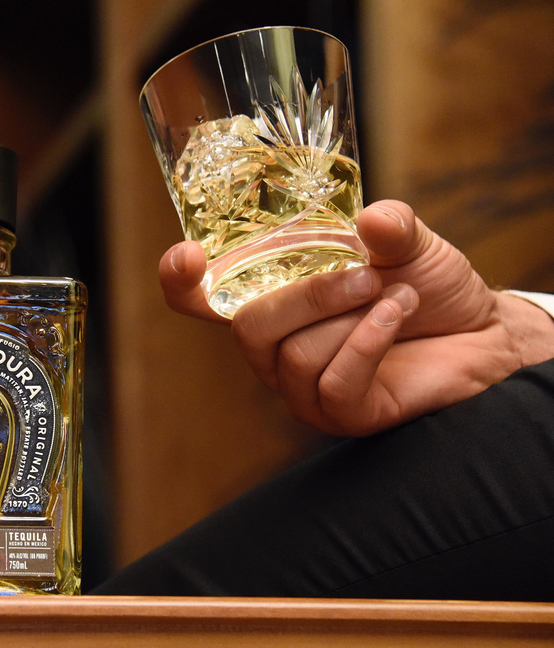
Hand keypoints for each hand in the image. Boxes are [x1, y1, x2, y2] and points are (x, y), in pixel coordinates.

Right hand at [160, 200, 553, 435]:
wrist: (483, 337)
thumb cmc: (427, 288)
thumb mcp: (408, 243)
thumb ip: (389, 226)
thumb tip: (371, 217)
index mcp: (267, 300)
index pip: (199, 299)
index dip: (180, 282)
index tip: (187, 255)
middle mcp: (272, 348)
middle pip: (249, 327)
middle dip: (310, 295)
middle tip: (366, 275)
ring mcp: (301, 387)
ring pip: (297, 353)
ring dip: (355, 317)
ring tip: (398, 299)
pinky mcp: (339, 415)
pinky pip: (334, 381)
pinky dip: (369, 342)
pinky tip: (396, 318)